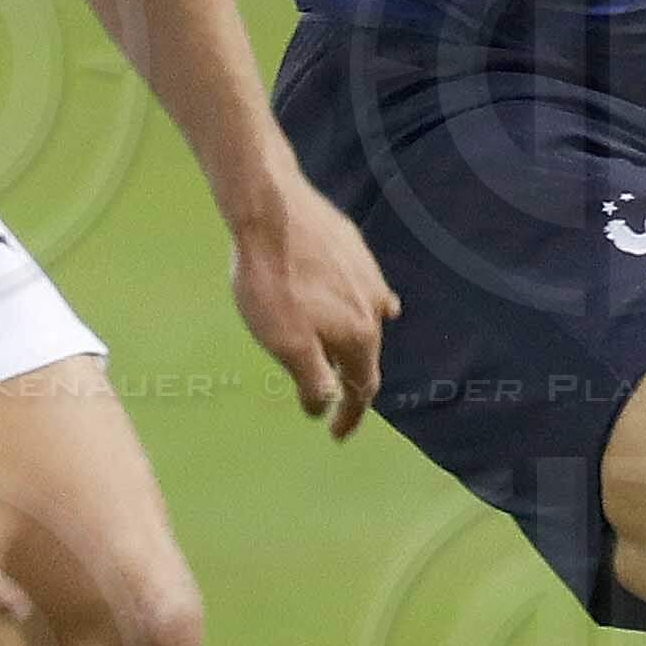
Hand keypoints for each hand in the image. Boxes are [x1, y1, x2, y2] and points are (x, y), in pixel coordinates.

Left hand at [232, 181, 396, 437]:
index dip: (350, 416)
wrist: (271, 209)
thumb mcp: (286, 345)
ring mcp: (368, 274)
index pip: (363, 388)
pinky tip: (341, 299)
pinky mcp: (354, 248)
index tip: (336, 435)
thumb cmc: (273, 282)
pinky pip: (358, 289)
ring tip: (337, 353)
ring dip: (351, 340)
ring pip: (366, 318)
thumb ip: (312, 381)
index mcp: (359, 335)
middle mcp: (375, 306)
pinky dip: (350, 306)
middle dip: (350, 379)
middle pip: (366, 353)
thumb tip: (324, 405)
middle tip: (330, 397)